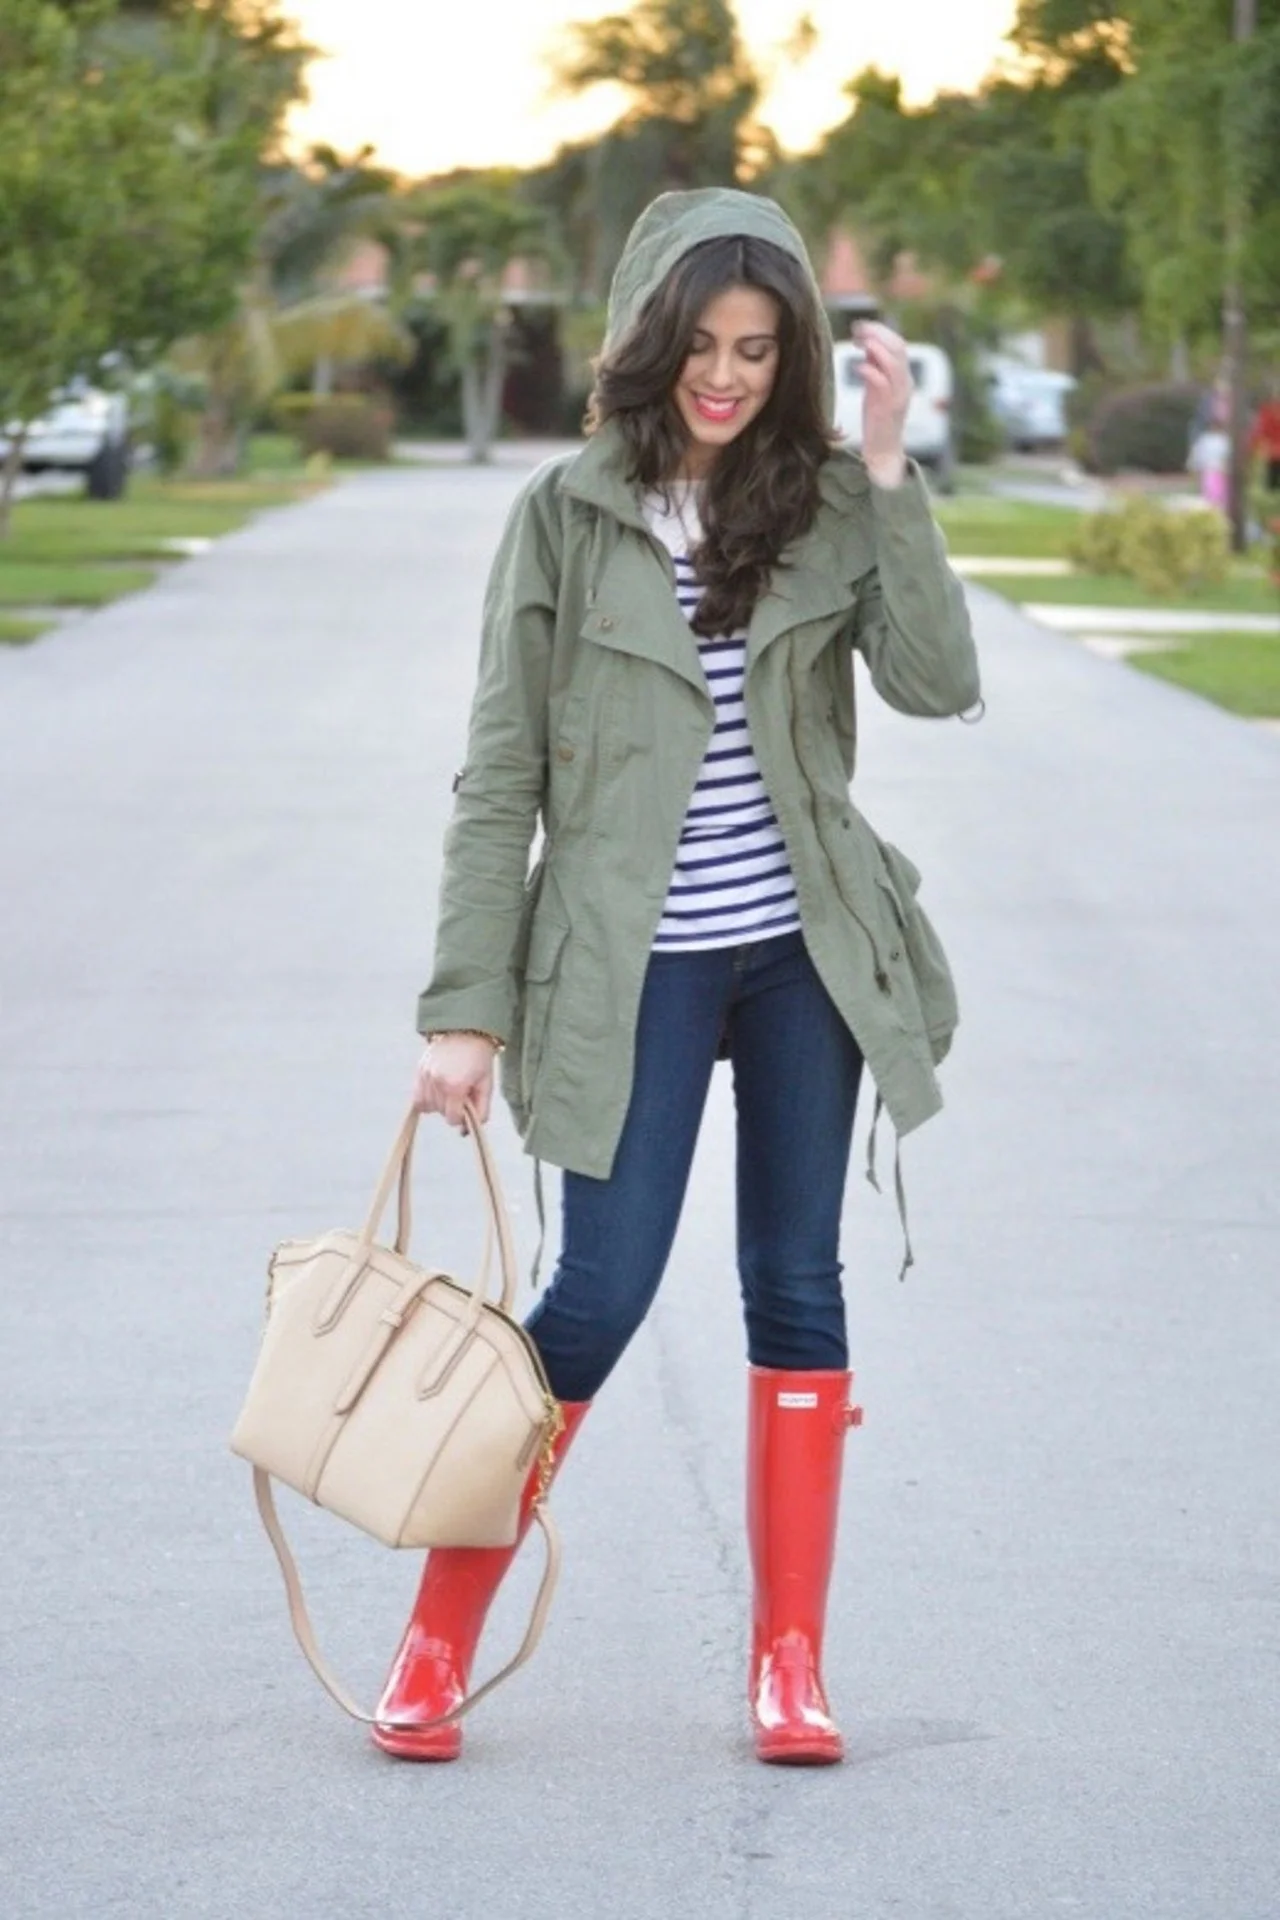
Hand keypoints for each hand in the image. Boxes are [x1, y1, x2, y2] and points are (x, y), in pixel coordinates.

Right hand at [412, 1034, 497, 1130]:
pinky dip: (427, 1098)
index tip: (468, 1106)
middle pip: (440, 1113)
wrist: (467, 1031)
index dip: (462, 1117)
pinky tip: (437, 1091)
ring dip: (439, 1104)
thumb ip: (481, 1110)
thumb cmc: (480, 1059)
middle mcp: (437, 1082)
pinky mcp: (419, 1070)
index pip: (452, 1119)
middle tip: (462, 1093)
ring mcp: (426, 1076)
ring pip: (427, 1107)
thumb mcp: (487, 1085)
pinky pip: (417, 1097)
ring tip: (450, 1090)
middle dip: (452, 1108)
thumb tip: (467, 1131)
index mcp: (456, 1086)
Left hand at [855, 321, 909, 487]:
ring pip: (894, 361)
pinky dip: (869, 370)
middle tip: (857, 331)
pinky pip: (881, 381)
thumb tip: (867, 345)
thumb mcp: (876, 388)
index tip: (860, 327)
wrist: (883, 451)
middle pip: (898, 347)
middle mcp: (905, 382)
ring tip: (858, 344)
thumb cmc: (877, 419)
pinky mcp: (888, 407)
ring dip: (874, 348)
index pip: (898, 343)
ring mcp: (899, 394)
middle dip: (877, 334)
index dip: (880, 331)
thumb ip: (875, 367)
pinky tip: (857, 368)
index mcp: (903, 376)